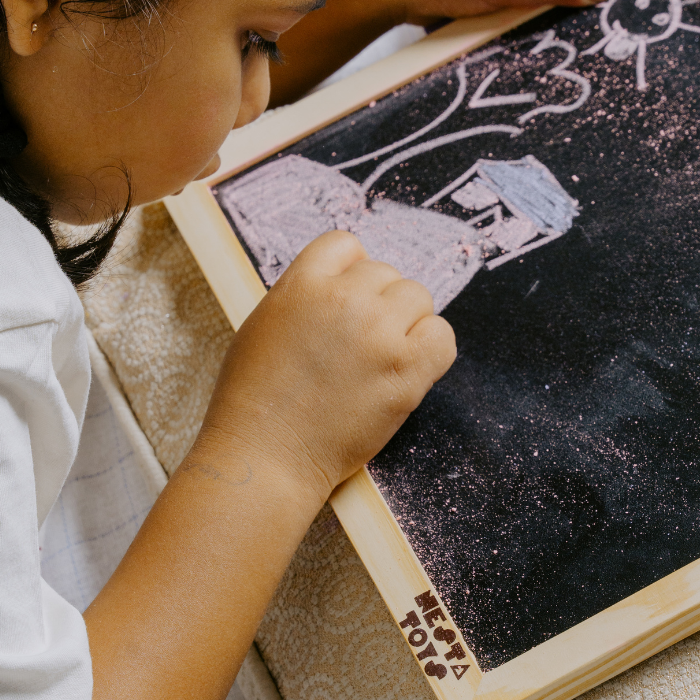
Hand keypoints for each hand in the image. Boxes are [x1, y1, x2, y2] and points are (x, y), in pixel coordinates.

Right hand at [195, 231, 455, 506]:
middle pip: (387, 274)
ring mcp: (379, 334)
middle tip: (361, 344)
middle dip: (378, 304)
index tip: (347, 301)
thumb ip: (306, 296)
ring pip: (419, 298)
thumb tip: (347, 285)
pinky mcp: (406, 371)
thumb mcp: (267, 324)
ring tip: (382, 357)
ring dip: (407, 323)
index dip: (350, 272)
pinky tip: (408, 368)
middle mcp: (344, 301)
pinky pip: (443, 336)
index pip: (346, 244)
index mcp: (302, 284)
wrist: (266, 455)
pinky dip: (432, 348)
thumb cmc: (256, 400)